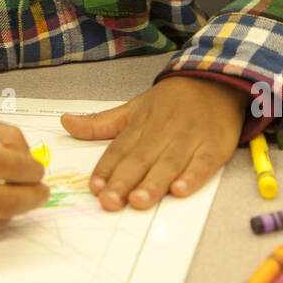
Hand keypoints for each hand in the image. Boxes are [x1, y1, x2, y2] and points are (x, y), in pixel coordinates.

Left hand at [60, 76, 246, 210]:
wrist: (216, 81)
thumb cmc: (172, 100)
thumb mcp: (134, 107)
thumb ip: (101, 123)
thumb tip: (66, 122)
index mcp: (142, 123)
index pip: (120, 148)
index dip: (107, 168)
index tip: (95, 187)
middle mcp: (163, 131)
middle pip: (141, 158)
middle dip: (125, 180)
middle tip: (111, 201)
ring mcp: (190, 138)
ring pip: (169, 163)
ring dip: (154, 182)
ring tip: (139, 200)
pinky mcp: (214, 146)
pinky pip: (203, 163)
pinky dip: (193, 176)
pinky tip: (180, 190)